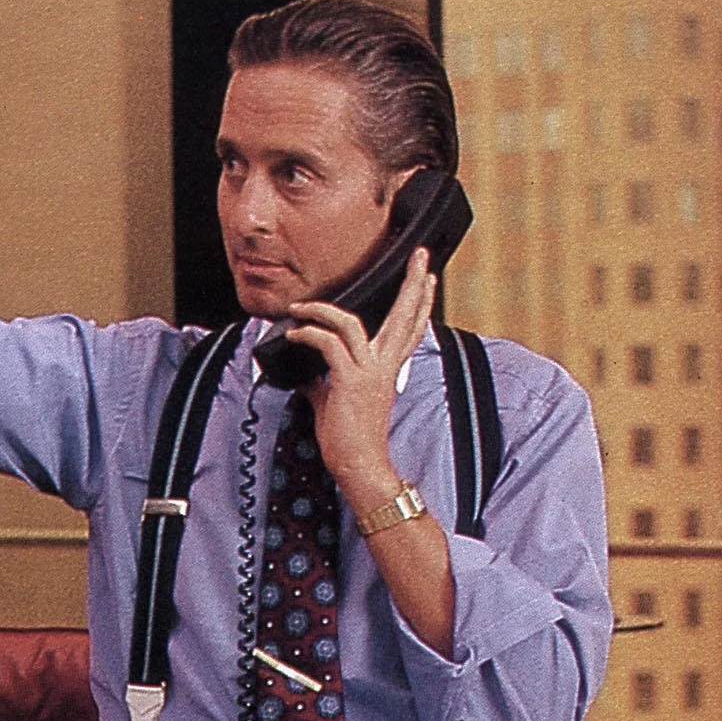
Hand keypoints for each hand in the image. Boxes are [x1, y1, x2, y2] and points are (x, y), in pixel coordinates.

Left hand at [281, 246, 436, 512]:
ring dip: (324, 309)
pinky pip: (329, 345)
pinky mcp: (351, 382)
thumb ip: (324, 385)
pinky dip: (309, 334)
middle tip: (420, 254)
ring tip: (302, 306)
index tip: (426, 277)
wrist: (360, 466)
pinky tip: (295, 334)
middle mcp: (385, 367)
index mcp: (387, 370)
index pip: (409, 328)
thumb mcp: (335, 404)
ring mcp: (370, 373)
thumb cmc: (349, 441)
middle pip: (404, 316)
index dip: (419, 302)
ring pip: (353, 324)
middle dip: (412, 283)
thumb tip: (307, 377)